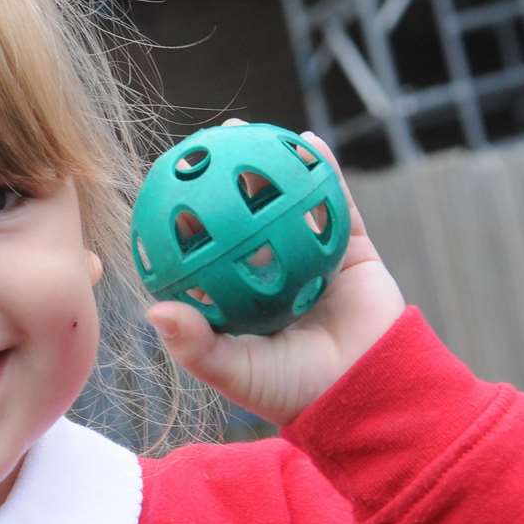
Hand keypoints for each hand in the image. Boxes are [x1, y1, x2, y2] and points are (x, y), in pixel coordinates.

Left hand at [145, 129, 404, 426]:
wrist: (370, 393)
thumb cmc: (294, 390)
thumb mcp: (235, 370)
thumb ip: (195, 344)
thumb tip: (154, 311)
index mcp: (238, 300)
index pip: (202, 252)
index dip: (180, 222)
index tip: (158, 189)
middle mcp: (270, 276)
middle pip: (238, 218)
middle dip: (217, 182)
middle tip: (197, 148)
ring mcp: (311, 261)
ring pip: (284, 204)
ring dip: (266, 164)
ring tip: (244, 129)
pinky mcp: (351, 252)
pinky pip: (336, 204)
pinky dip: (324, 171)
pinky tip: (307, 141)